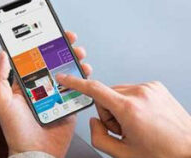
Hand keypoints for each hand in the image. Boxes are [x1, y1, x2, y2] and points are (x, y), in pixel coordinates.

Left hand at [0, 31, 91, 157]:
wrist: (36, 153)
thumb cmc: (16, 131)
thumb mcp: (2, 101)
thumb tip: (1, 55)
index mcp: (24, 84)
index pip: (32, 59)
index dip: (40, 46)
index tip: (46, 33)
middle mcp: (41, 87)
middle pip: (53, 62)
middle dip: (61, 49)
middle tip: (67, 39)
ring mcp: (56, 95)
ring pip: (67, 72)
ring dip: (74, 60)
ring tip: (78, 53)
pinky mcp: (69, 105)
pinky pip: (78, 89)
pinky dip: (84, 79)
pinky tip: (85, 71)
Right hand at [56, 75, 190, 157]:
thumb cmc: (165, 154)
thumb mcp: (124, 154)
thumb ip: (99, 137)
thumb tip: (94, 122)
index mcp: (129, 109)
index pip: (94, 89)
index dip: (75, 83)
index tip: (64, 78)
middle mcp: (139, 93)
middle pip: (106, 96)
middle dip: (109, 113)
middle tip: (125, 131)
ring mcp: (149, 88)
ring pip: (118, 93)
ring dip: (121, 108)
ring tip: (138, 126)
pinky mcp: (156, 87)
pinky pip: (132, 91)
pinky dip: (133, 103)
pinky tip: (145, 118)